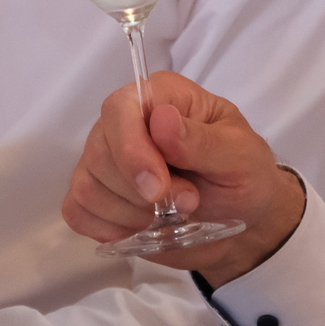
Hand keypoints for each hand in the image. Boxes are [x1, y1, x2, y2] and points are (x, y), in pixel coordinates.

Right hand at [64, 71, 306, 285]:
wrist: (244, 223)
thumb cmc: (245, 177)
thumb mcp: (240, 155)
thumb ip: (202, 141)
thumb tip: (161, 120)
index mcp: (163, 97)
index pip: (120, 108)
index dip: (132, 150)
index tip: (159, 190)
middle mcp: (127, 122)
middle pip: (99, 151)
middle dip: (140, 191)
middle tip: (189, 202)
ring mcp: (107, 160)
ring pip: (88, 186)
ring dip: (131, 213)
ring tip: (171, 216)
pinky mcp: (99, 198)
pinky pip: (78, 211)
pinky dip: (111, 228)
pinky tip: (143, 229)